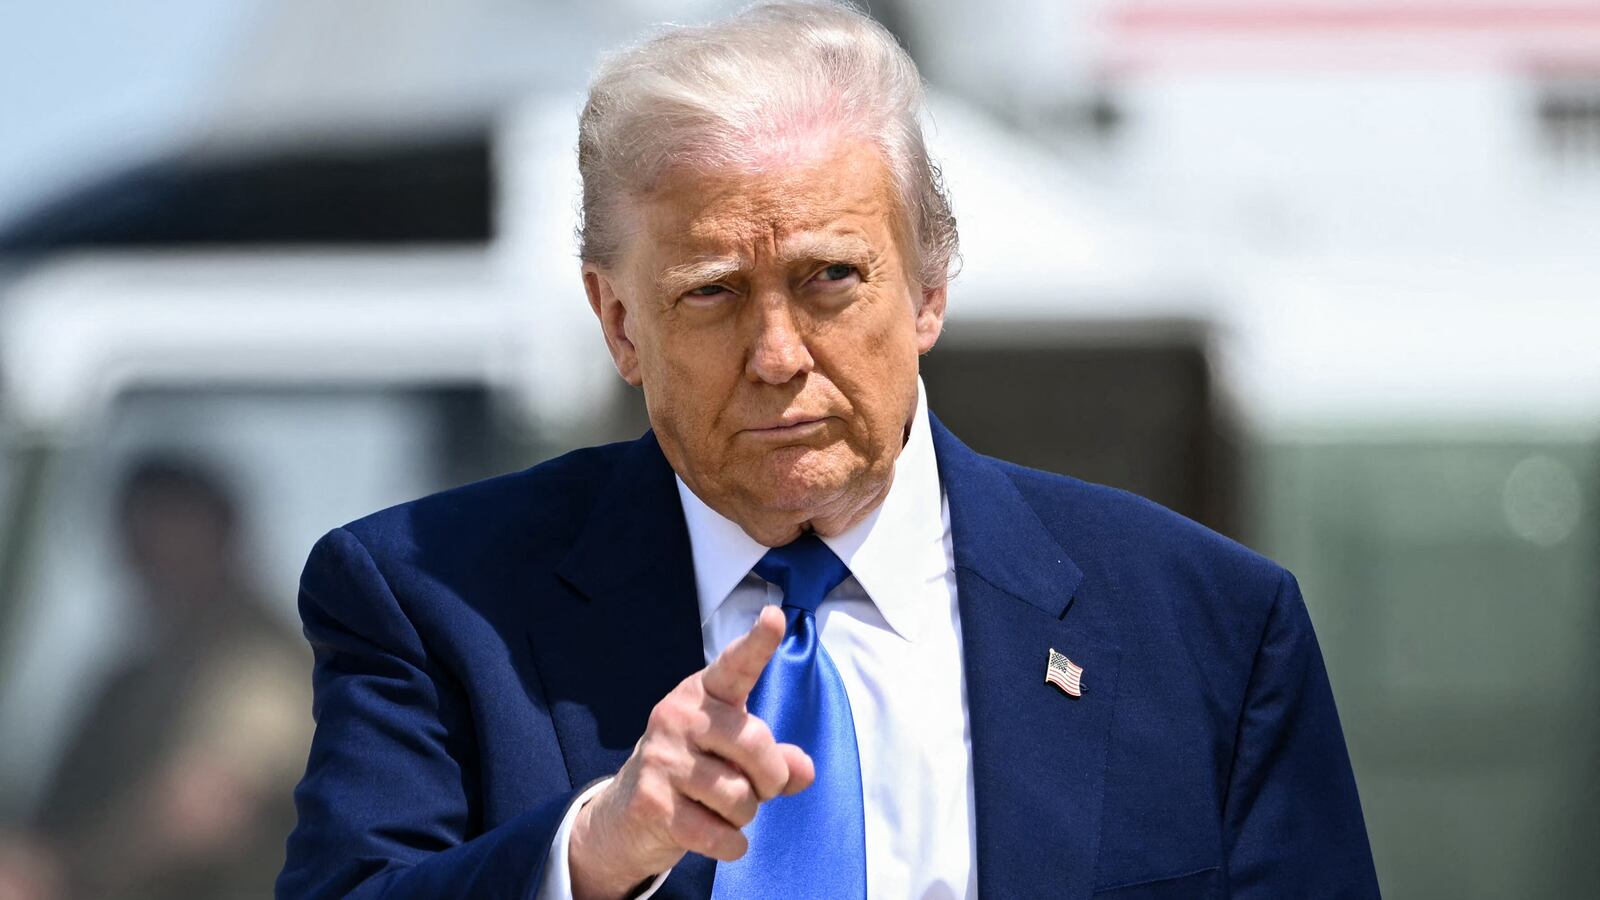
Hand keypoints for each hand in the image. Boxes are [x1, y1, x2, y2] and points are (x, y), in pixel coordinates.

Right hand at [569, 606, 813, 898]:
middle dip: (771, 779)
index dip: (757, 643)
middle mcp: (678, 716)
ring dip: (745, 815)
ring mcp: (661, 758)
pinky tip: (719, 838)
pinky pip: (719, 834)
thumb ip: (775, 759)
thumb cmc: (693, 774)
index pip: (735, 665)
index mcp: (702, 694)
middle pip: (755, 744)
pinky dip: (730, 844)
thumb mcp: (733, 757)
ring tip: (724, 810)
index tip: (775, 617)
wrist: (625, 817)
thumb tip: (803, 770)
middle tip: (760, 790)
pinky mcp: (652, 802)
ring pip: (740, 796)